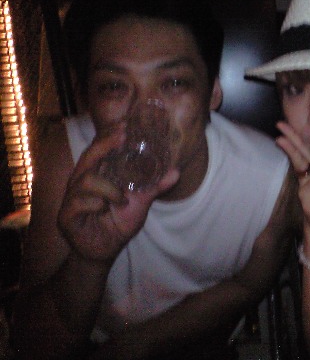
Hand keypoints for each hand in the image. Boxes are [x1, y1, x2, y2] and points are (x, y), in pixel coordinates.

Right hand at [58, 125, 179, 263]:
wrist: (105, 250)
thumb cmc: (119, 221)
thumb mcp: (141, 202)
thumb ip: (155, 186)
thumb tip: (176, 171)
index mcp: (97, 173)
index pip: (99, 148)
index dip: (110, 135)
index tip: (126, 124)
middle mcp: (81, 181)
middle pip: (89, 155)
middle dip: (106, 144)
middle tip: (123, 137)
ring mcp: (72, 197)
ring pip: (86, 179)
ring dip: (108, 187)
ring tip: (121, 199)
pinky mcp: (66, 214)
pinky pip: (79, 201)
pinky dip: (97, 203)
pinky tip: (104, 210)